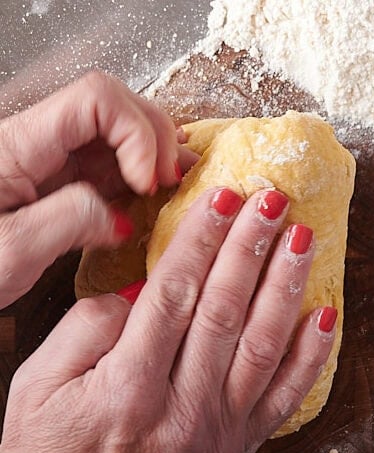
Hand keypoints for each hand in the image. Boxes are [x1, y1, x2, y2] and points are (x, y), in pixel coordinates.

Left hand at [0, 71, 197, 307]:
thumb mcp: (14, 250)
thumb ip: (71, 221)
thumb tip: (121, 215)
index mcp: (20, 145)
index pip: (96, 100)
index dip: (136, 132)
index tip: (146, 181)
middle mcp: (38, 144)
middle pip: (112, 107)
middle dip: (153, 137)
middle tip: (170, 181)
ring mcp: (50, 164)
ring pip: (115, 136)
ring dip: (153, 154)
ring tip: (175, 182)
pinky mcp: (59, 187)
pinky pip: (108, 169)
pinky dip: (139, 177)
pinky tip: (154, 193)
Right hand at [0, 188, 335, 452]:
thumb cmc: (49, 452)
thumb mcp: (39, 384)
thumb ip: (88, 328)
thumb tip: (145, 286)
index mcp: (128, 387)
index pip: (173, 295)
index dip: (201, 241)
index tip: (223, 197)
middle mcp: (182, 409)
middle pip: (224, 312)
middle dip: (250, 248)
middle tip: (271, 200)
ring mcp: (218, 432)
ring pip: (263, 347)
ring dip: (285, 288)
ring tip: (302, 239)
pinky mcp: (238, 448)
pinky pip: (285, 399)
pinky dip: (310, 357)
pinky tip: (325, 315)